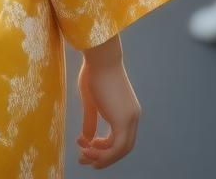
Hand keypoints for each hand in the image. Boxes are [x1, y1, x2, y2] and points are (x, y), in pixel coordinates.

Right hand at [77, 42, 140, 169]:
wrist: (101, 56)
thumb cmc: (94, 73)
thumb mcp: (91, 101)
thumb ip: (91, 121)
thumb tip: (87, 139)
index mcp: (128, 111)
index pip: (121, 138)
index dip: (104, 147)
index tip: (85, 143)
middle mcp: (133, 117)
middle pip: (123, 148)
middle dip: (103, 156)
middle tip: (83, 157)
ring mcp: (130, 119)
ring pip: (120, 150)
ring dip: (101, 157)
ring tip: (82, 155)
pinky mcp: (123, 120)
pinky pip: (116, 147)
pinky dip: (103, 153)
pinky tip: (87, 149)